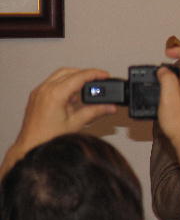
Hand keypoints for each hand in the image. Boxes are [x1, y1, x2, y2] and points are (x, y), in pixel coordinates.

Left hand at [1, 68, 115, 177]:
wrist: (30, 147)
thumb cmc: (46, 139)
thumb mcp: (76, 124)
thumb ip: (95, 112)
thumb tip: (109, 107)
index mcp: (55, 94)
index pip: (79, 76)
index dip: (95, 74)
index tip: (105, 75)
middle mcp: (44, 89)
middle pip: (69, 72)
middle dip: (85, 73)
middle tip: (98, 79)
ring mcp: (39, 92)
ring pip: (60, 75)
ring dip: (74, 77)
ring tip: (87, 87)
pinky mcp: (36, 97)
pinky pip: (52, 83)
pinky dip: (64, 83)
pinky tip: (72, 96)